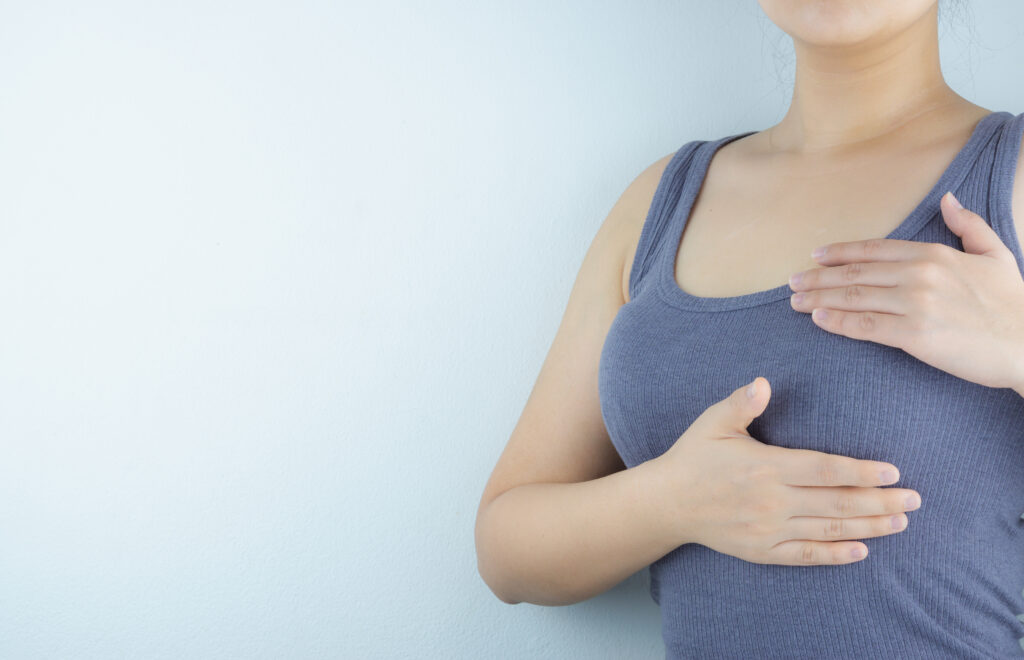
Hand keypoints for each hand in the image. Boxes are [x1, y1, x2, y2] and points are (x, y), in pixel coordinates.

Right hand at [653, 376, 920, 565]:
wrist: (667, 502)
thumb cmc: (693, 456)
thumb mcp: (713, 422)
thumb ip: (741, 403)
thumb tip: (764, 382)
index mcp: (765, 466)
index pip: (824, 469)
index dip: (861, 471)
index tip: (893, 471)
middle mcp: (771, 501)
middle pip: (836, 502)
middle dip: (880, 501)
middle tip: (915, 499)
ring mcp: (768, 529)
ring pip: (828, 529)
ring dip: (868, 526)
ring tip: (900, 522)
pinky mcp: (762, 550)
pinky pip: (805, 555)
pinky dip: (835, 555)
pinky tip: (862, 551)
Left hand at [788, 191, 1023, 389]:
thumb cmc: (1012, 303)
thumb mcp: (995, 253)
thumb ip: (968, 225)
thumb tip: (948, 199)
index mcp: (933, 254)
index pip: (874, 249)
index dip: (840, 252)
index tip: (815, 256)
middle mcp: (919, 274)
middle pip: (855, 272)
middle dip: (818, 277)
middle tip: (792, 283)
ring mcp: (915, 304)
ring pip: (854, 297)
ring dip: (819, 298)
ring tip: (795, 301)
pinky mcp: (914, 334)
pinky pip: (865, 326)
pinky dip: (837, 321)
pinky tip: (818, 319)